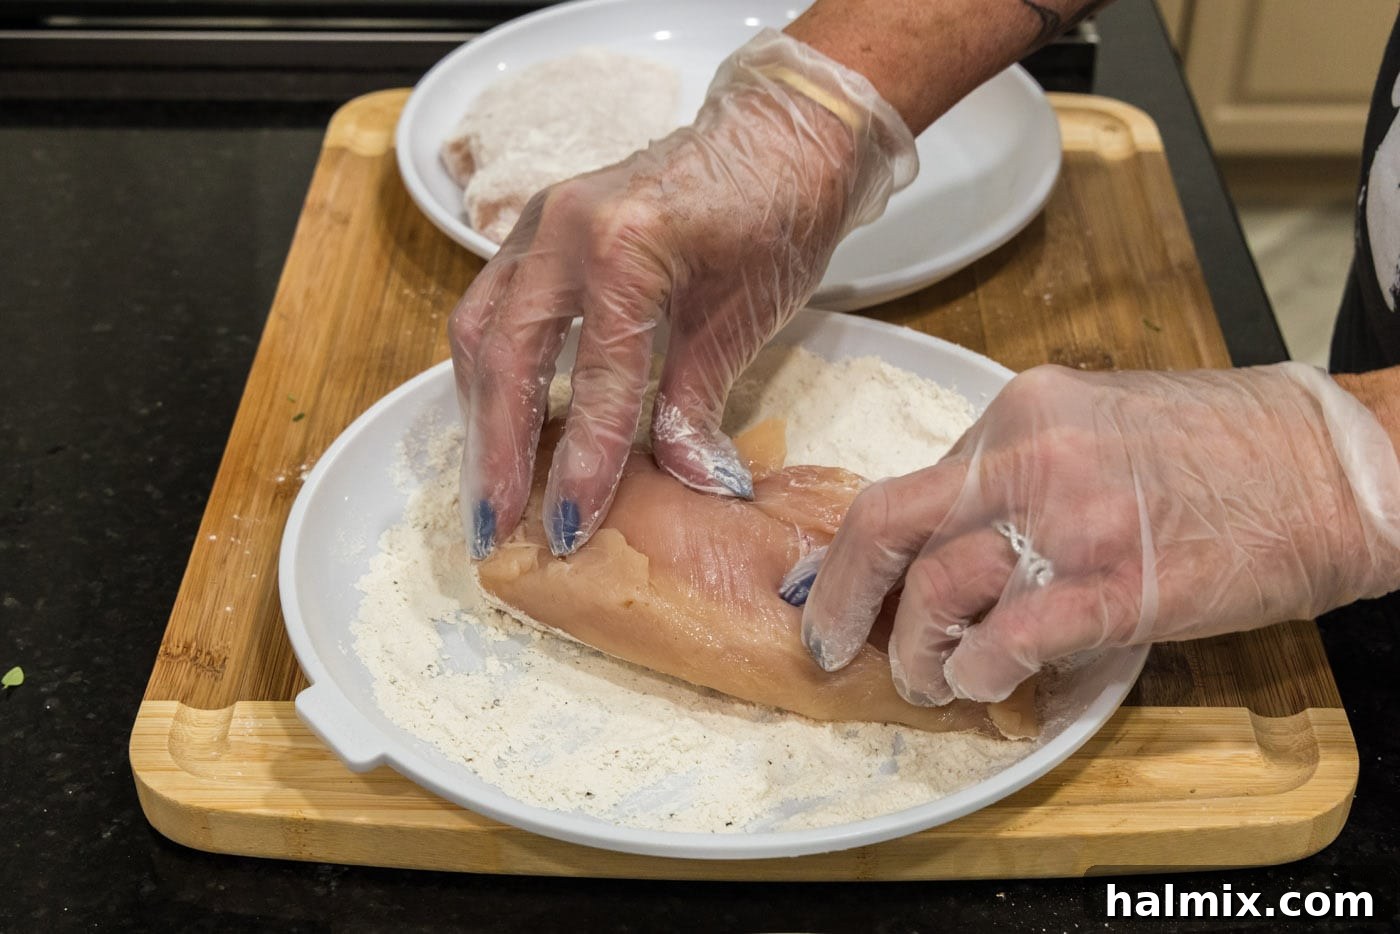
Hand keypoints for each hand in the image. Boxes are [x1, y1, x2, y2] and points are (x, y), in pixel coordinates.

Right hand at [449, 29, 916, 557]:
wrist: (779, 135)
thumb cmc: (775, 217)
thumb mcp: (744, 318)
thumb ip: (699, 402)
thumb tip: (687, 483)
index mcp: (629, 245)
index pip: (598, 377)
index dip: (584, 462)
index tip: (570, 528)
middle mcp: (565, 227)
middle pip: (506, 354)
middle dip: (497, 450)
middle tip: (494, 526)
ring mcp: (541, 222)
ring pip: (480, 329)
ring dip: (480, 415)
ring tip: (488, 489)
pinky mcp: (536, 230)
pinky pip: (491, 307)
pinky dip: (491, 372)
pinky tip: (500, 422)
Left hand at [787, 363, 1399, 703]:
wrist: (1335, 466)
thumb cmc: (1225, 450)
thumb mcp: (1098, 427)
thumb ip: (1018, 477)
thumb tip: (953, 545)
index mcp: (1022, 412)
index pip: (905, 486)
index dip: (858, 554)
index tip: (839, 590)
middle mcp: (1032, 454)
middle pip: (889, 528)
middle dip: (843, 598)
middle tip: (833, 644)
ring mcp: (1074, 519)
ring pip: (941, 592)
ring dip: (920, 655)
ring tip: (932, 681)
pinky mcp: (1120, 584)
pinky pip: (1013, 640)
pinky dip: (984, 674)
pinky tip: (990, 686)